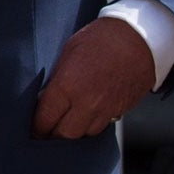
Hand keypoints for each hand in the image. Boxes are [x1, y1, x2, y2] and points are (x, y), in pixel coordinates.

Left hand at [32, 18, 156, 138]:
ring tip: (65, 126)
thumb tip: (45, 97)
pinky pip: (101, 127)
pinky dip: (91, 126)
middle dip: (52, 136)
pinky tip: (85, 118)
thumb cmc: (101, 39)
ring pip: (83, 135)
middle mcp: (86, 102)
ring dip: (73, 132)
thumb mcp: (68, 52)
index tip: (32, 131)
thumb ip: (56, 79)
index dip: (36, 128)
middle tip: (45, 133)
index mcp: (67, 85)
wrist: (140, 37)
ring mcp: (105, 109)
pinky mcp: (121, 110)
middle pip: (64, 135)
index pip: (45, 119)